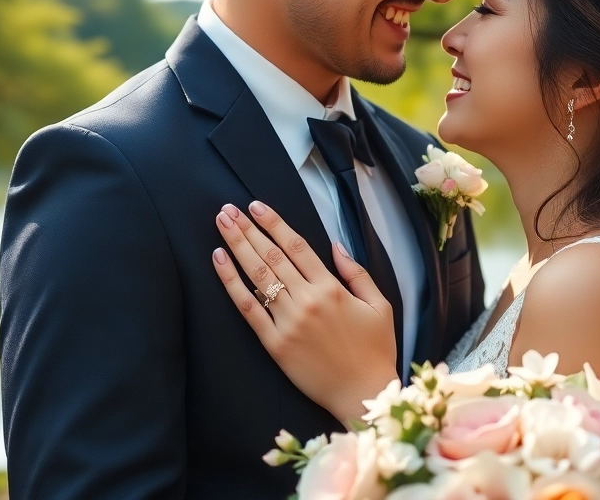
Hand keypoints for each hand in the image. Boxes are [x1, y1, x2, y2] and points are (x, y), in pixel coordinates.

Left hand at [211, 200, 397, 423]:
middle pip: (271, 256)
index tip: (256, 206)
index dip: (274, 223)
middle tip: (228, 209)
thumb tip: (336, 245)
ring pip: (257, 276)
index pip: (296, 246)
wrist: (363, 393)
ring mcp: (288, 322)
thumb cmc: (375, 351)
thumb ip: (357, 273)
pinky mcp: (274, 344)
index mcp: (332, 288)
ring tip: (222, 224)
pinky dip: (231, 283)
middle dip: (247, 229)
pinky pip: (248, 308)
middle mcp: (307, 300)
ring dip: (237, 247)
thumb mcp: (379, 306)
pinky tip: (219, 261)